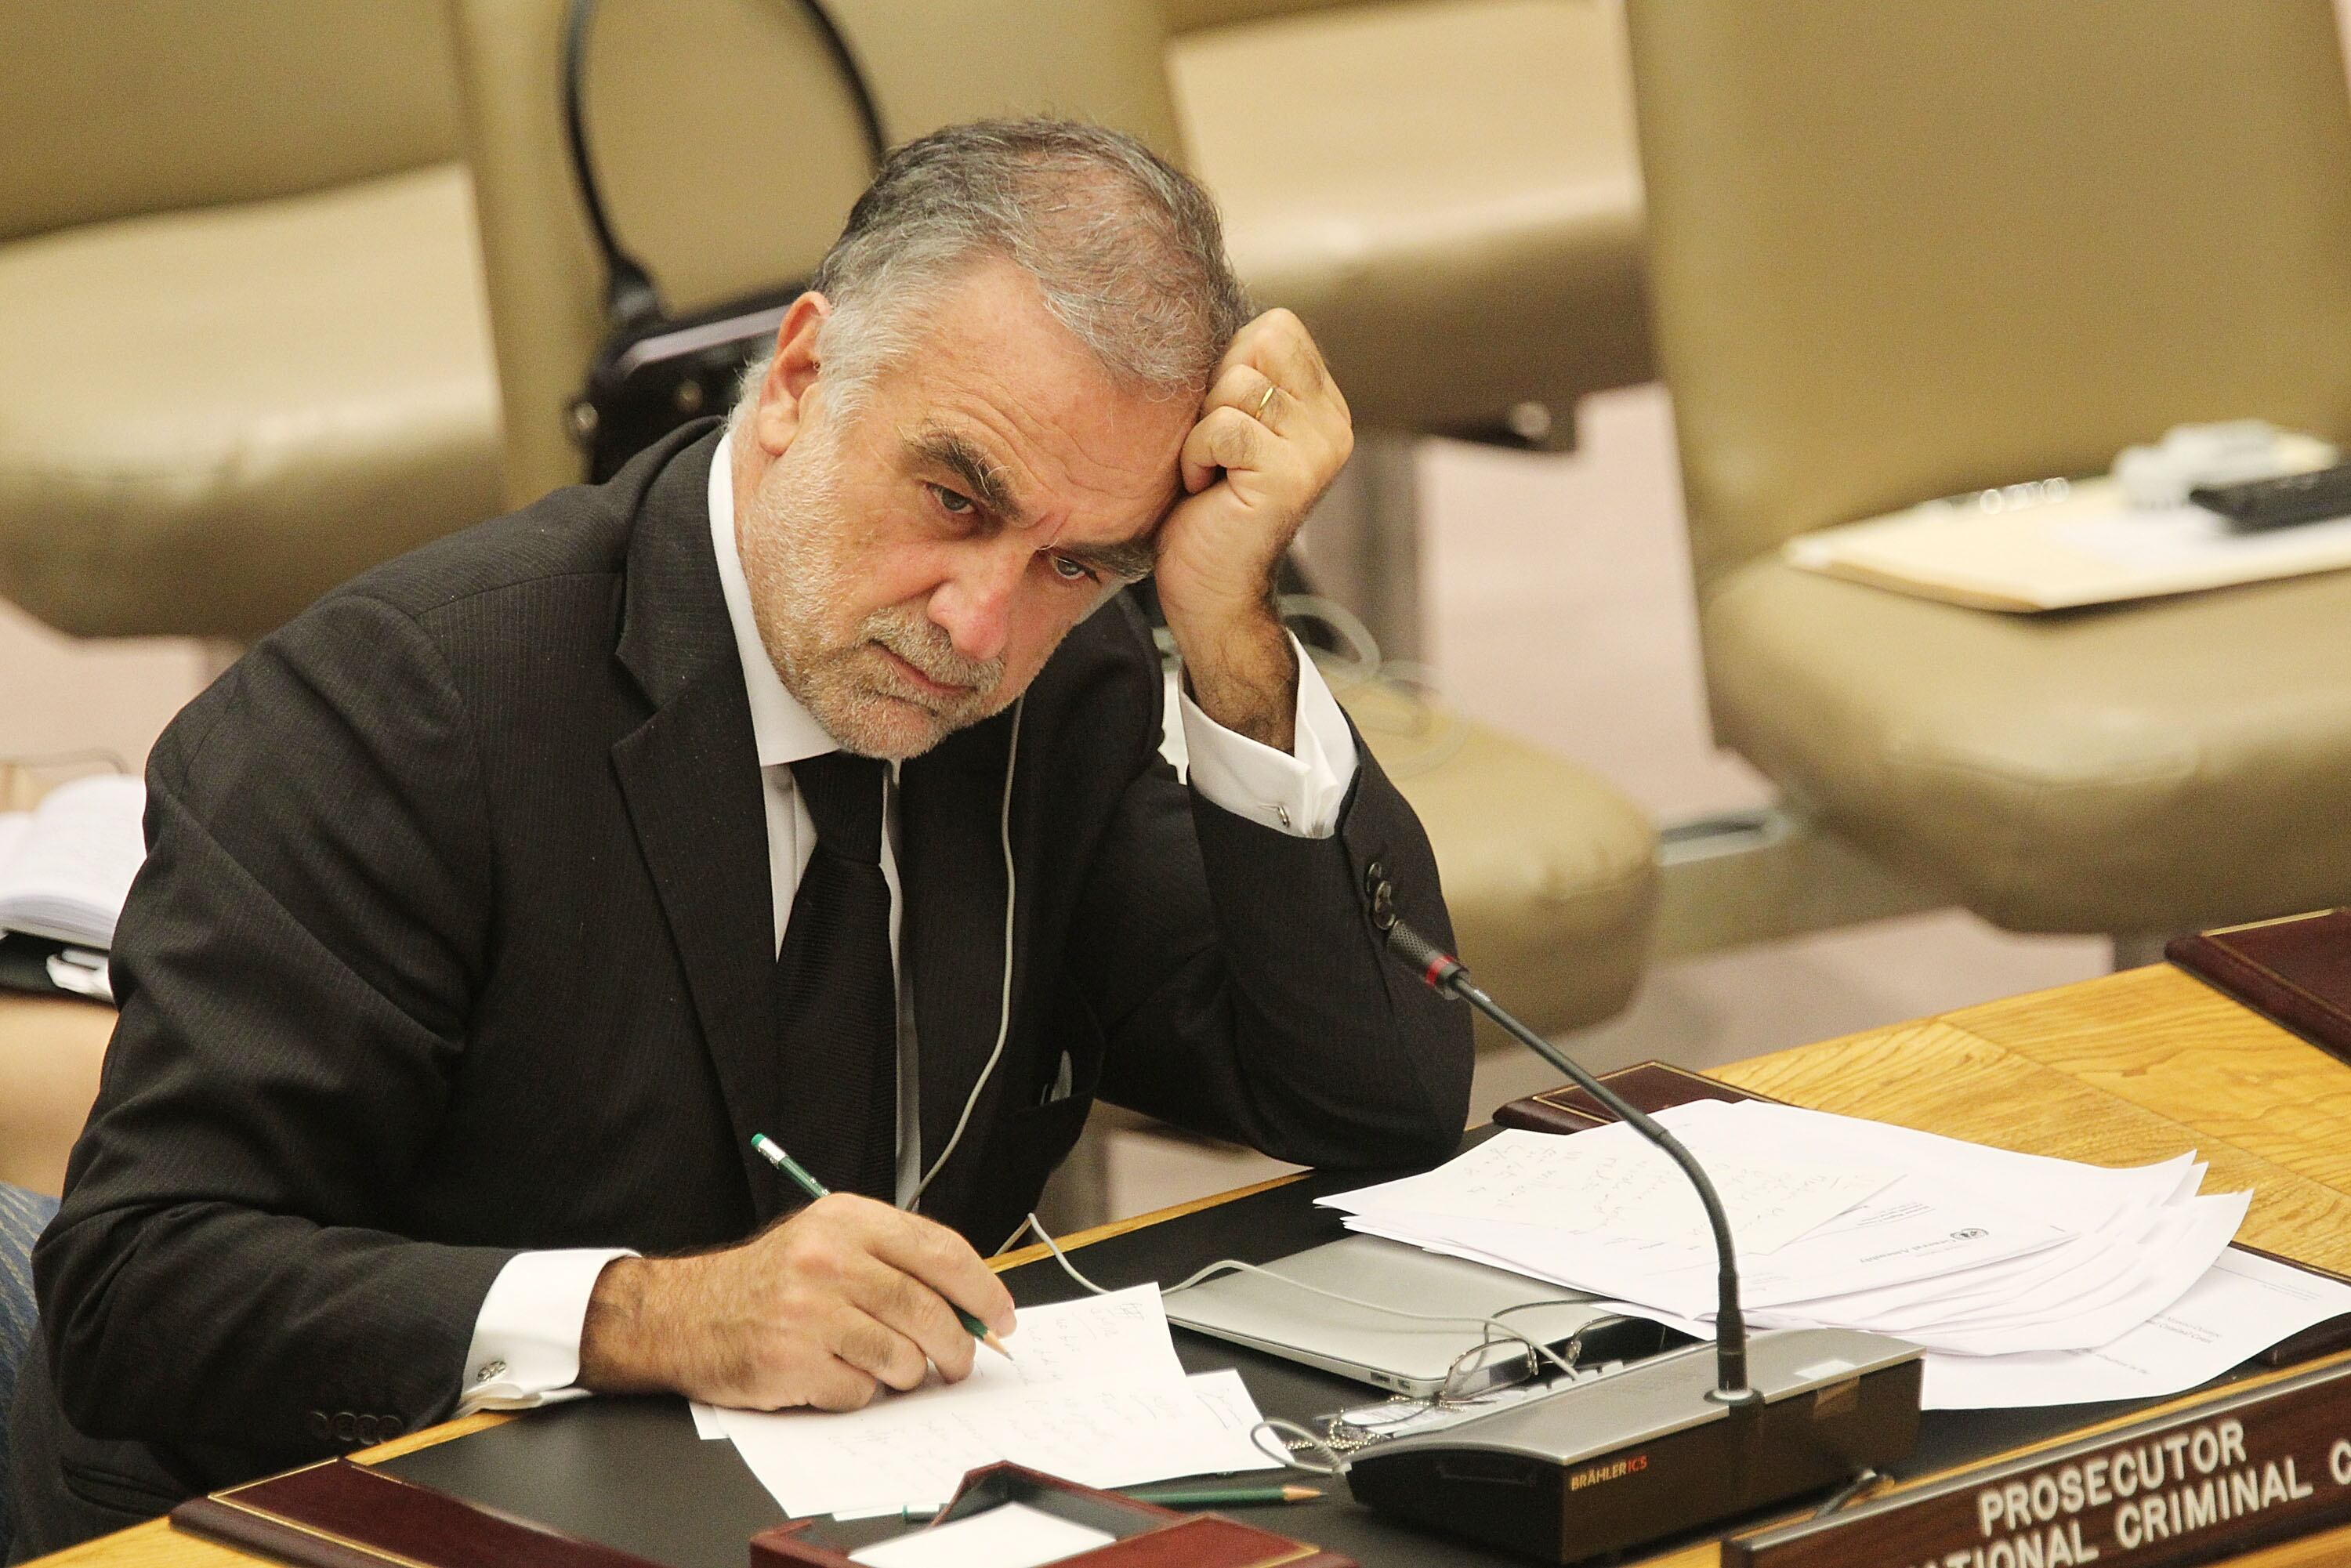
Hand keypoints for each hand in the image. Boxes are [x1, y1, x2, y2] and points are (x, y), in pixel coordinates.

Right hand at [577, 1194, 1016, 1410]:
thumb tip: (974, 1305)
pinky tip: (836, 1372)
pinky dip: (859, 1391)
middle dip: (958, 1346)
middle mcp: (828, 1259)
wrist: (684, 1313)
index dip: (984, 1289)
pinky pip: (860, 1391)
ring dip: (907, 1373)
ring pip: (902, 1358)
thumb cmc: (771, 1280)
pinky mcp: (791, 1361)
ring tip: (886, 1365)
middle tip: (960, 1361)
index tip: (1003, 1316)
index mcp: (848, 1220)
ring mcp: (807, 1311)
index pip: (941, 1251)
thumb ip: (898, 1261)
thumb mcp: (831, 1241)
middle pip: (928, 1311)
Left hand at [1156, 309, 1352, 750]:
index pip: (1275, 327)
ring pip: (1237, 384)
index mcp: (1322, 405)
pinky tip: (1204, 489)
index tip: (1216, 419)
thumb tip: (1192, 311)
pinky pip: (1223, 426)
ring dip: (1199, 429)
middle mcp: (1332, 423)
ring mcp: (1318, 449)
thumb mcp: (1223, 426)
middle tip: (1210, 447)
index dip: (1228, 361)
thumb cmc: (1202, 510)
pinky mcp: (1291, 476)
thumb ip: (1237, 375)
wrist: (1209, 595)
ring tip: (1206, 472)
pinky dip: (1195, 456)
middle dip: (1213, 388)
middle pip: (1259, 343)